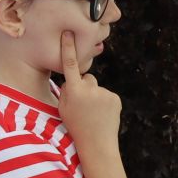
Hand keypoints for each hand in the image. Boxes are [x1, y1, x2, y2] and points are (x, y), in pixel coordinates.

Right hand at [56, 31, 122, 150]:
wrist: (97, 145)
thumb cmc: (76, 127)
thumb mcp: (62, 108)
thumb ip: (66, 90)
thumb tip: (73, 80)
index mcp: (73, 91)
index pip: (70, 64)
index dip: (68, 47)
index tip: (68, 32)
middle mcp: (90, 89)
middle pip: (87, 78)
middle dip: (84, 88)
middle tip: (83, 107)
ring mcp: (104, 93)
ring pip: (97, 88)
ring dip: (95, 97)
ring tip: (93, 114)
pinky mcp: (115, 98)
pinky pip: (107, 95)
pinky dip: (104, 102)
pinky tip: (102, 115)